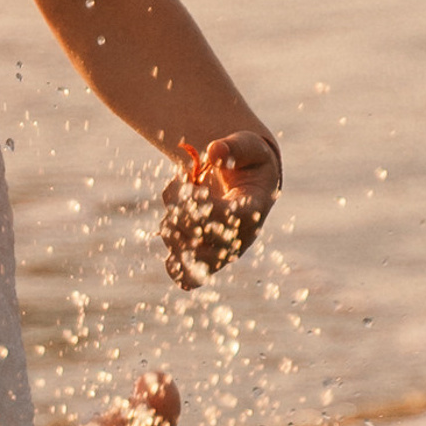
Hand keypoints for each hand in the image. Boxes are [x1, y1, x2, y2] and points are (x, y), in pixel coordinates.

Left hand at [159, 132, 280, 289]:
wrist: (246, 182)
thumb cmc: (246, 162)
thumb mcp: (248, 145)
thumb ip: (234, 146)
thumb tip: (214, 152)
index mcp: (252, 211)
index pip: (226, 218)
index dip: (199, 203)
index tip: (191, 183)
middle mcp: (240, 239)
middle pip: (205, 245)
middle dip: (180, 214)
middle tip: (178, 186)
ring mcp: (222, 254)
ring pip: (192, 263)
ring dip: (172, 232)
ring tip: (174, 204)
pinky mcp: (206, 262)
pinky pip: (187, 280)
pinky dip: (174, 262)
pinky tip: (173, 229)